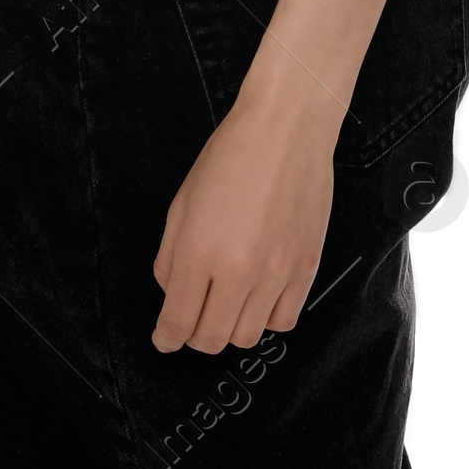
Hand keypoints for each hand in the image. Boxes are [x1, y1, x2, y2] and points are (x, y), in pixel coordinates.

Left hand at [151, 80, 336, 353]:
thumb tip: (170, 292)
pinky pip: (284, 321)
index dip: (165, 338)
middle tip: (192, 319)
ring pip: (247, 337)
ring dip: (230, 328)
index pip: (177, 321)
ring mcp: (275, 273)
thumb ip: (169, 256)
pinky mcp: (305, 269)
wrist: (286, 129)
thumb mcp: (182, 202)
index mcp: (198, 250)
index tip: (163, 339)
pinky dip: (266, 318)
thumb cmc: (234, 154)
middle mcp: (237, 269)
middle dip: (194, 336)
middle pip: (211, 339)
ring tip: (226, 303)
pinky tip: (258, 296)